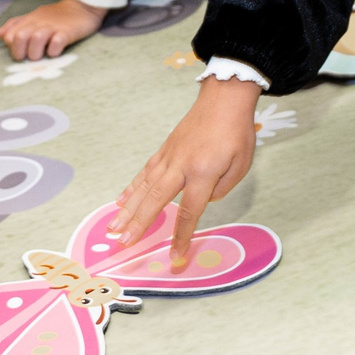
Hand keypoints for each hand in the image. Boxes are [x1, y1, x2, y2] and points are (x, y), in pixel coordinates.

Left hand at [0, 0, 105, 60]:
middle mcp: (38, 23)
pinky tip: (56, 51)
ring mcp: (53, 27)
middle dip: (21, 53)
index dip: (12, 47)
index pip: (9, 35)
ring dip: (36, 53)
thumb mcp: (33, 17)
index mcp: (28, 20)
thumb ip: (16, 25)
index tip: (21, 51)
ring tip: (42, 56)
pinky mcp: (67, 32)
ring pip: (36, 39)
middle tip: (29, 57)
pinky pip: (57, 43)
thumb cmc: (56, 15)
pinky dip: (54, 51)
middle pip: (19, 38)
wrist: (82, 6)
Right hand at [107, 77, 261, 268]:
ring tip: (113, 227)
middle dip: (138, 224)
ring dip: (128, 209)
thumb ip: (221, 189)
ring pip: (144, 187)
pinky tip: (121, 200)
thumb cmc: (236, 132)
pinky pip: (145, 172)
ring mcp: (169, 156)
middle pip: (156, 200)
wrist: (224, 98)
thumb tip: (201, 202)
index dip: (181, 235)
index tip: (175, 256)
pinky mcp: (165, 149)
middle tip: (123, 243)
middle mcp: (181, 166)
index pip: (189, 211)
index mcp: (203, 172)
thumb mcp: (241, 165)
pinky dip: (132, 188)